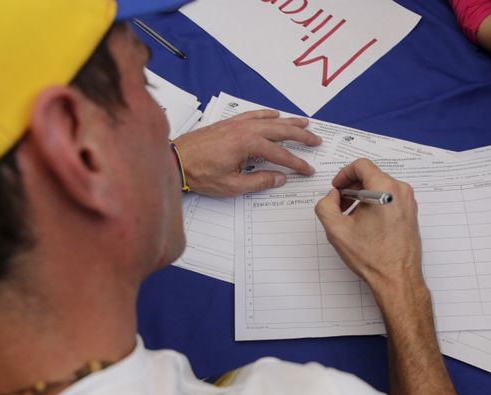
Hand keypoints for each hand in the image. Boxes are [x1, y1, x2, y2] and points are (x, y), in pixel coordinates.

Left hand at [173, 109, 320, 195]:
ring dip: (288, 121)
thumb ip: (259, 181)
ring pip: (269, 120)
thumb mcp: (232, 185)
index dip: (296, 163)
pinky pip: (253, 114)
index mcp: (248, 144)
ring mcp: (236, 123)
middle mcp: (245, 129)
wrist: (175, 160)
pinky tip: (274, 114)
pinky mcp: (228, 123)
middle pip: (280, 130)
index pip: (280, 154)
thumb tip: (280, 178)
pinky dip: (266, 114)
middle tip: (315, 140)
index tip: (308, 169)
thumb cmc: (199, 174)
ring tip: (304, 123)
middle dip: (300, 136)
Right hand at [315, 159, 423, 294]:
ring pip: (380, 187)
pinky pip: (389, 198)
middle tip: (339, 205)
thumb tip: (332, 196)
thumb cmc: (373, 258)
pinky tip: (364, 223)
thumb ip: (325, 205)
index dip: (343, 174)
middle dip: (351, 188)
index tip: (337, 188)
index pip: (361, 165)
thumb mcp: (336, 230)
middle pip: (371, 176)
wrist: (397, 279)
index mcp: (385, 189)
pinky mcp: (410, 213)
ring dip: (361, 197)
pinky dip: (374, 204)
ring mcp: (408, 202)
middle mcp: (400, 191)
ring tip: (351, 217)